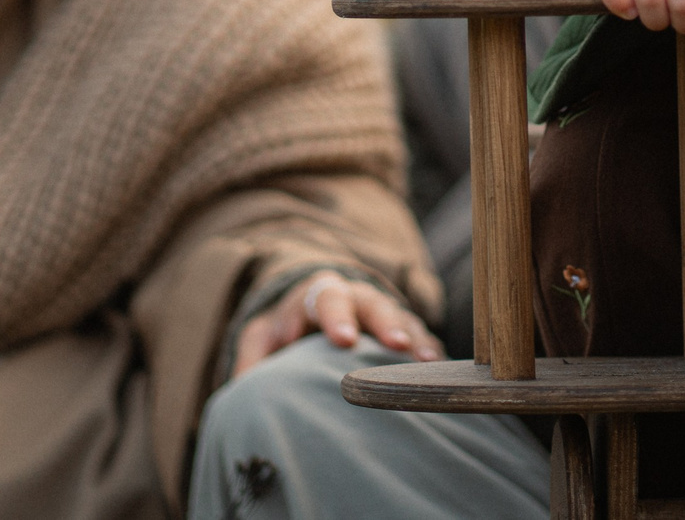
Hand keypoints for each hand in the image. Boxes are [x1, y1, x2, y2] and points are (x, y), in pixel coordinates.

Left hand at [232, 269, 440, 375]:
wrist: (308, 322)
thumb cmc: (284, 335)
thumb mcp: (261, 340)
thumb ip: (252, 359)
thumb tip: (246, 388)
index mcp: (316, 295)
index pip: (325, 298)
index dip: (334, 316)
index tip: (341, 340)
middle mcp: (354, 297)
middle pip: (371, 303)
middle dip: (384, 322)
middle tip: (396, 344)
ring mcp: (382, 314)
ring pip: (401, 317)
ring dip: (414, 338)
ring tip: (425, 362)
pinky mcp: (402, 333)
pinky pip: (421, 338)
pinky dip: (430, 353)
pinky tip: (439, 372)